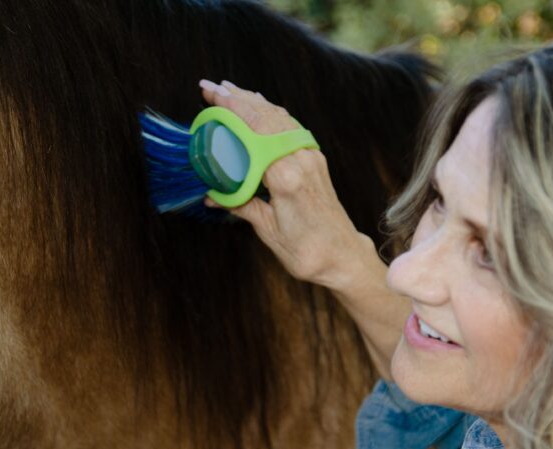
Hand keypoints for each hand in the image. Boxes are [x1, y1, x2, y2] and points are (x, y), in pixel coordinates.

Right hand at [199, 79, 368, 288]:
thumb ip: (241, 205)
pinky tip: (259, 107)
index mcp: (287, 177)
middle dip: (237, 99)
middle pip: (266, 118)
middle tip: (210, 87)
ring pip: (280, 119)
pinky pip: (290, 128)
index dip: (232, 110)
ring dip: (254, 102)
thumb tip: (212, 195)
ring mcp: (311, 158)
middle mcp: (302, 160)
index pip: (254, 133)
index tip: (211, 95)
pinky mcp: (316, 161)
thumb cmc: (306, 250)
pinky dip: (271, 114)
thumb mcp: (267, 229)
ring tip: (229, 90)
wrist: (342, 256)